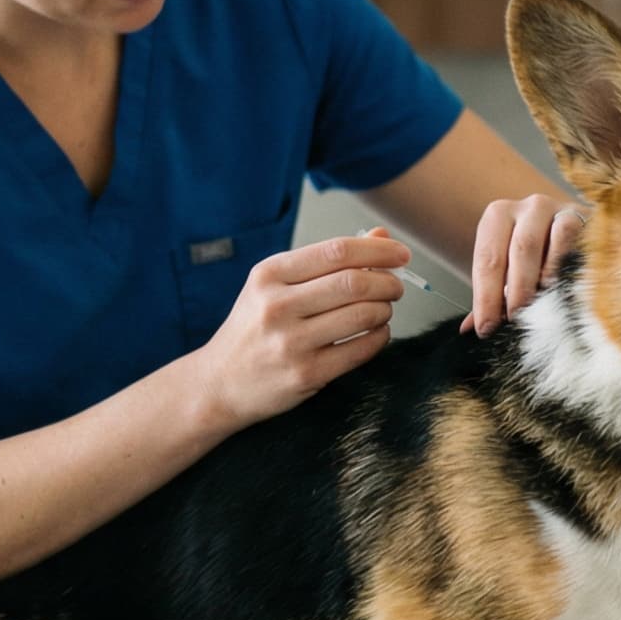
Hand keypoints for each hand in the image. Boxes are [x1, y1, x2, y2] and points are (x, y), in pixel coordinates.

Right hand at [193, 231, 408, 429]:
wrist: (219, 383)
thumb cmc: (255, 327)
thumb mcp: (276, 285)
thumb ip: (327, 260)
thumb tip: (381, 236)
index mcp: (269, 275)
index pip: (337, 251)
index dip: (378, 250)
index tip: (401, 254)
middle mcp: (277, 306)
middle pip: (354, 282)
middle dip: (388, 281)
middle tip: (396, 286)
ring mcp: (291, 343)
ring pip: (362, 315)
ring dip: (385, 309)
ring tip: (383, 309)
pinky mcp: (306, 374)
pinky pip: (361, 349)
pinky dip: (379, 337)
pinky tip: (376, 332)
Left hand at [464, 195, 586, 336]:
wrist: (584, 235)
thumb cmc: (540, 256)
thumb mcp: (513, 272)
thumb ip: (492, 297)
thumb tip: (468, 328)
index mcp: (498, 217)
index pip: (486, 259)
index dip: (485, 297)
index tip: (486, 329)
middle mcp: (524, 208)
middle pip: (513, 251)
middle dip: (512, 291)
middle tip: (514, 322)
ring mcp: (554, 208)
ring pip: (534, 244)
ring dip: (533, 281)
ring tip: (535, 309)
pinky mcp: (579, 215)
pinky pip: (565, 237)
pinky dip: (558, 265)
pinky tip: (559, 287)